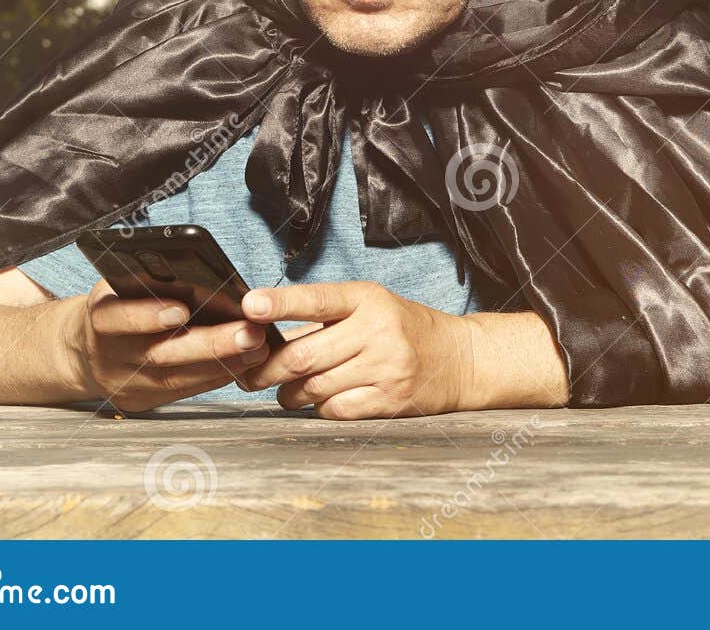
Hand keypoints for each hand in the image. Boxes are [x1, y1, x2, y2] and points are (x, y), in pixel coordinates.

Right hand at [58, 279, 269, 410]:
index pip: (113, 318)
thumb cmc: (117, 306)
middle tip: (250, 334)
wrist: (83, 351)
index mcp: (99, 316)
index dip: (145, 316)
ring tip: (258, 348)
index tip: (180, 310)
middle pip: (158, 355)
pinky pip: (182, 392)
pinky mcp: (141, 400)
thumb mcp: (122, 286)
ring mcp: (124, 383)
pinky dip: (215, 377)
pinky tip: (244, 364)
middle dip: (209, 345)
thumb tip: (202, 273)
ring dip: (223, 364)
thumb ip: (151, 283)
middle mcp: (108, 354)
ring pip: (175, 380)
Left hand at [239, 281, 475, 418]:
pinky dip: (319, 408)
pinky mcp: (390, 401)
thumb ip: (324, 320)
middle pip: (304, 356)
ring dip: (291, 393)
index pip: (317, 300)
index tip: (250, 305)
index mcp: (368, 299)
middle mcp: (378, 330)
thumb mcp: (371, 308)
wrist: (458, 359)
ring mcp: (386, 367)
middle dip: (268, 370)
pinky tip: (325, 399)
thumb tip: (264, 336)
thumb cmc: (404, 329)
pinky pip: (334, 410)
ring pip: (314, 387)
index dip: (280, 304)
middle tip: (251, 376)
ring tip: (290, 389)